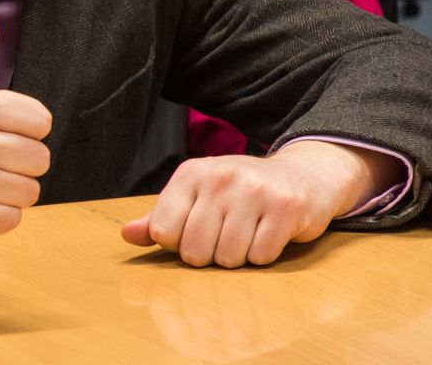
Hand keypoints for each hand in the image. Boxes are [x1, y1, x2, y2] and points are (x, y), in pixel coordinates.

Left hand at [121, 141, 394, 267]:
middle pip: (194, 250)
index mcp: (190, 174)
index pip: (162, 231)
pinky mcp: (286, 208)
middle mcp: (219, 177)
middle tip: (224, 238)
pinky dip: (263, 255)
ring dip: (238, 257)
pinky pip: (261, 256)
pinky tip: (269, 235)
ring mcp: (254, 191)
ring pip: (227, 257)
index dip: (177, 243)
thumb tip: (126, 235)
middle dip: (208, 255)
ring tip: (247, 236)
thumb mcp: (197, 196)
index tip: (193, 233)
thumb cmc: (240, 193)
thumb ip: (160, 218)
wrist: (304, 175)